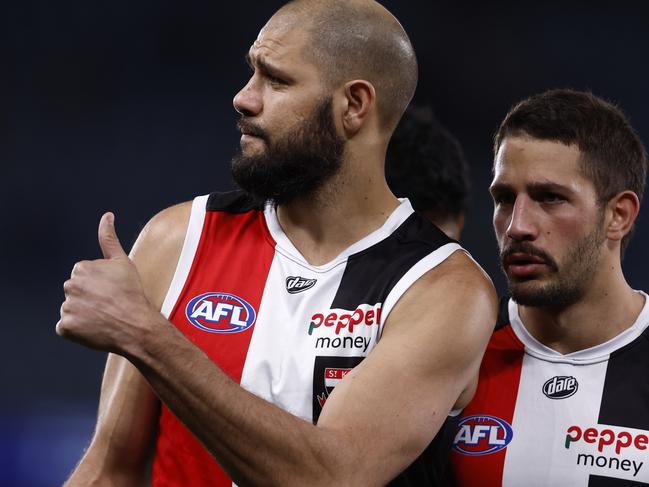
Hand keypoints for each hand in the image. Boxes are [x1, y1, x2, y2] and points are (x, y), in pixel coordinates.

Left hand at [56, 212, 157, 354]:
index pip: (84, 276)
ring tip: (104, 317)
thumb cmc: (132, 293)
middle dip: (89, 298)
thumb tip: (107, 215)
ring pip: (72, 309)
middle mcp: (70, 285)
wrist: (136, 324)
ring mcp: (67, 307)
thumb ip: (109, 238)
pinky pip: (67, 327)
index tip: (112, 290)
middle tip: (109, 304)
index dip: (99, 284)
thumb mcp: (123, 262)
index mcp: (81, 268)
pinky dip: (78, 330)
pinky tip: (95, 328)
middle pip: (76, 292)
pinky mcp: (65, 327)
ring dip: (84, 314)